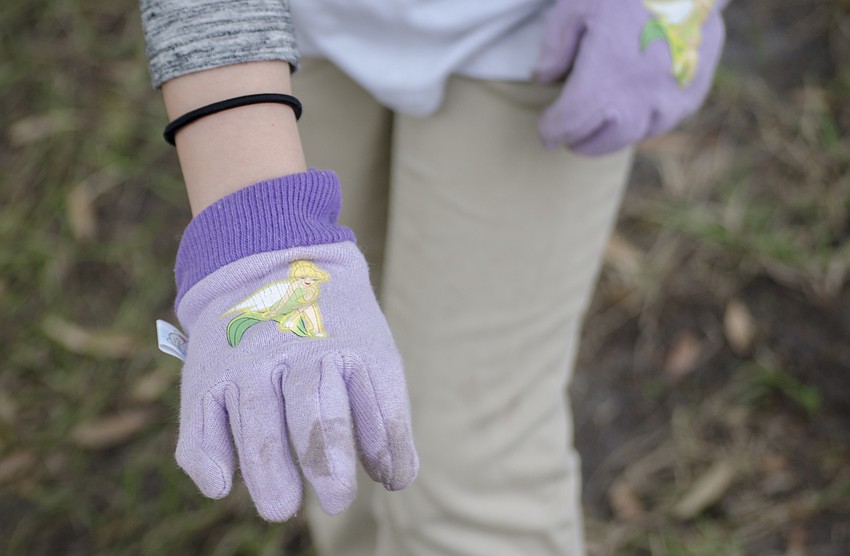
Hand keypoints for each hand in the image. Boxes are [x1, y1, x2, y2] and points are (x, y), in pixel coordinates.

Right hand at [173, 170, 417, 519]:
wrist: (267, 257)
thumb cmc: (331, 325)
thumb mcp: (370, 350)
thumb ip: (383, 416)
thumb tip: (396, 479)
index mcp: (347, 348)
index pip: (373, 402)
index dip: (384, 444)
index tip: (391, 479)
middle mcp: (296, 355)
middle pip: (314, 412)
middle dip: (326, 458)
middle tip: (338, 498)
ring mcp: (246, 365)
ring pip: (257, 422)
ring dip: (268, 470)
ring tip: (281, 507)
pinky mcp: (206, 377)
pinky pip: (200, 420)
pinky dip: (207, 454)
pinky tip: (220, 484)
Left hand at [535, 0, 726, 154]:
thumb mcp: (579, 6)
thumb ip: (555, 46)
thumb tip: (543, 78)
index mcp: (606, 74)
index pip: (569, 122)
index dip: (551, 131)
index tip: (546, 131)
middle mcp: (639, 96)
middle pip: (602, 142)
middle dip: (581, 142)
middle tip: (569, 136)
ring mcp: (669, 100)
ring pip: (634, 136)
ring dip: (612, 136)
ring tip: (599, 124)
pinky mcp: (691, 96)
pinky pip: (662, 123)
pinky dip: (643, 122)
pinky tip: (632, 110)